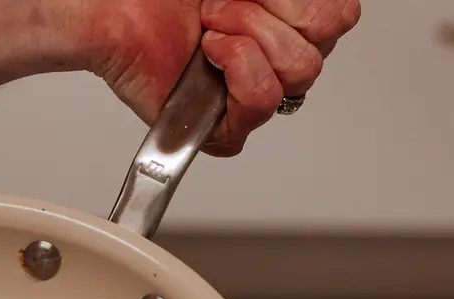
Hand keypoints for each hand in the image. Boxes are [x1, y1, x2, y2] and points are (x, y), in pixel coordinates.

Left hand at [83, 0, 360, 155]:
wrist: (114, 10)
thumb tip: (332, 6)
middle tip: (219, 7)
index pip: (339, 15)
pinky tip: (209, 55)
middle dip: (269, 12)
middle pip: (324, 42)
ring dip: (251, 35)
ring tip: (212, 30)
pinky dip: (238, 67)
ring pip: (301, 71)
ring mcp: (250, 98)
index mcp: (287, 23)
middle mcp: (274, 61)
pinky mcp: (224, 131)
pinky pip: (263, 101)